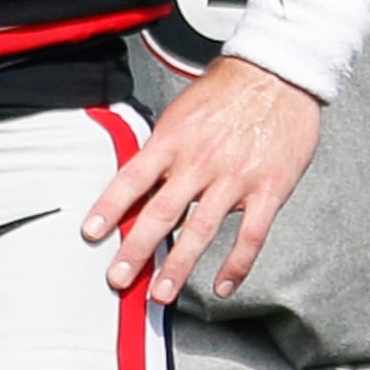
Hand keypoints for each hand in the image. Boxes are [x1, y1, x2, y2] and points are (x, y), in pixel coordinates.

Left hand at [86, 56, 319, 301]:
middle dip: (137, 250)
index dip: (109, 206)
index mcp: (173, 141)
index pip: (132, 178)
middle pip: (161, 213)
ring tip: (161, 294)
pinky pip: (251, 236)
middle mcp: (200, 162)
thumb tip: (136, 178)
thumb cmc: (225, 92)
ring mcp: (235, 178)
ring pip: (201, 230)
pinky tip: (221, 286)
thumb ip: (162, 147)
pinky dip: (236, 265)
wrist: (278, 76)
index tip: (91, 233)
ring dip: (179, 266)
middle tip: (118, 278)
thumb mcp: (182, 111)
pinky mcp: (270, 190)